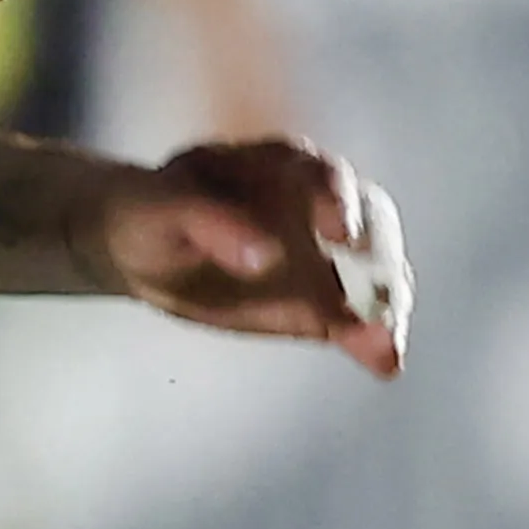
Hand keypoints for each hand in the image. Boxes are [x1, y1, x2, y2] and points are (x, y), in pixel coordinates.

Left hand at [92, 134, 410, 376]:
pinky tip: (385, 364)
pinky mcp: (323, 302)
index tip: (339, 235)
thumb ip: (209, 221)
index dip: (336, 200)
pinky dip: (373, 341)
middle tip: (379, 303)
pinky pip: (356, 319)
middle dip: (378, 263)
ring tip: (384, 345)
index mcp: (278, 164)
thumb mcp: (162, 206)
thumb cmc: (152, 212)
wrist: (142, 247)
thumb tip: (264, 255)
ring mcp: (326, 255)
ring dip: (386, 309)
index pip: (320, 174)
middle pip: (370, 225)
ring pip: (375, 274)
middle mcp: (318, 204)